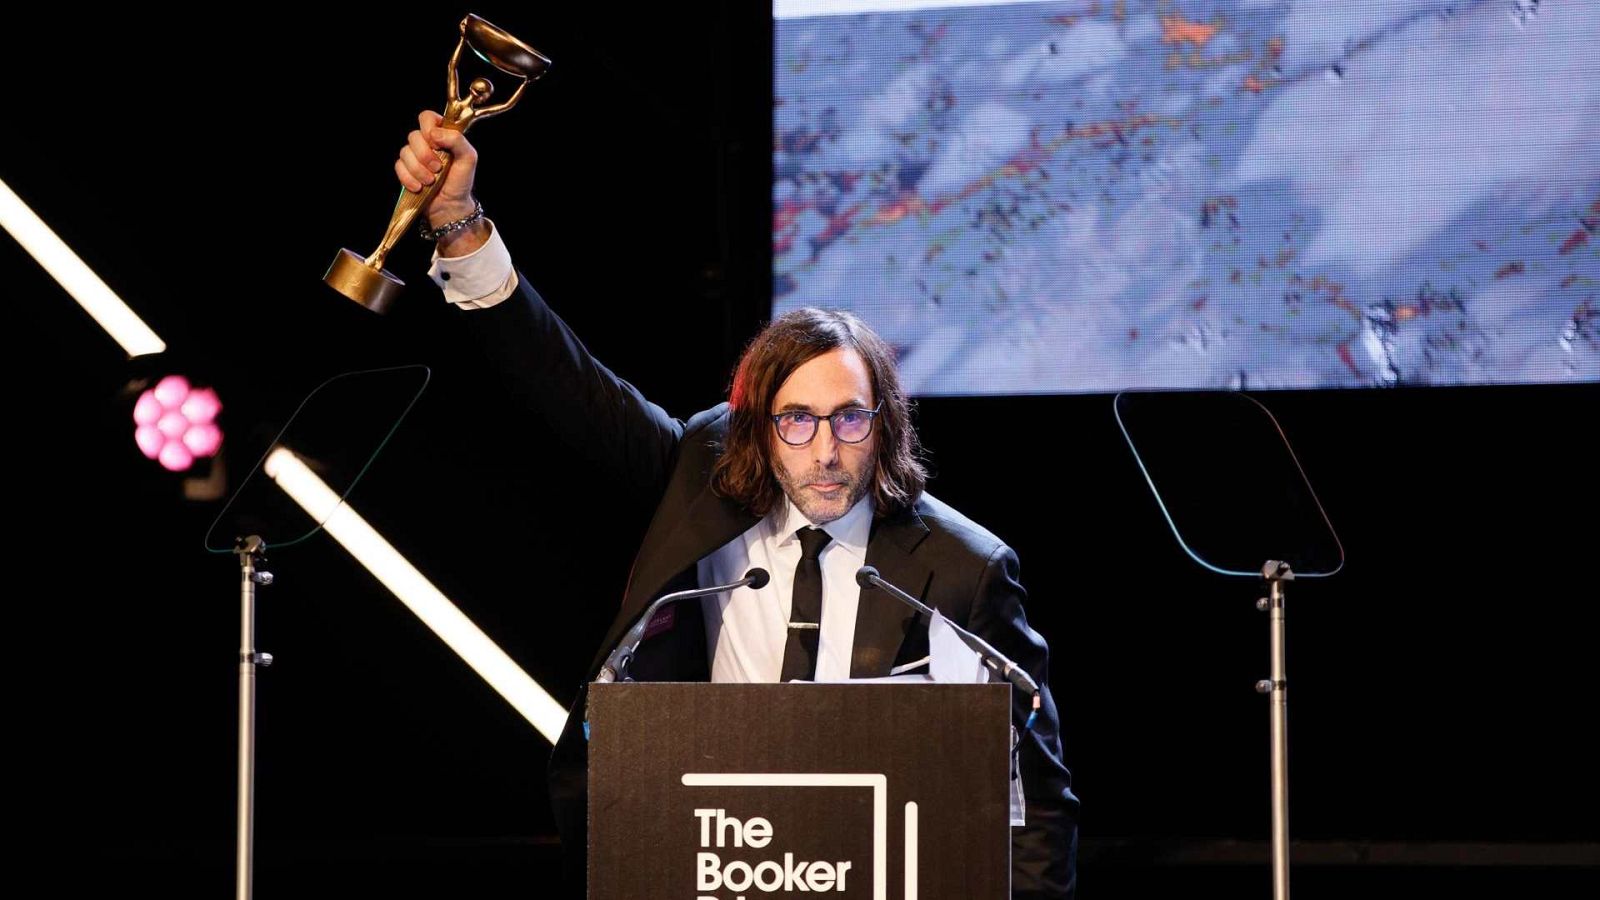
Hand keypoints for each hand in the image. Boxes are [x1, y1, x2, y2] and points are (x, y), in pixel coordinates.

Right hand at [395, 110, 479, 227]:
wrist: (451, 205)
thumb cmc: (461, 181)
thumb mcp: (468, 158)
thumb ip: (457, 140)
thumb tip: (434, 133)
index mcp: (441, 134)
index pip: (426, 117)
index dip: (428, 128)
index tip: (437, 144)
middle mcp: (426, 142)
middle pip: (413, 135)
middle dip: (425, 155)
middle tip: (438, 168)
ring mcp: (414, 156)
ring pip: (404, 152)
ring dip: (419, 170)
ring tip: (431, 181)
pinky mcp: (405, 170)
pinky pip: (399, 167)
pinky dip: (409, 179)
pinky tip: (420, 187)